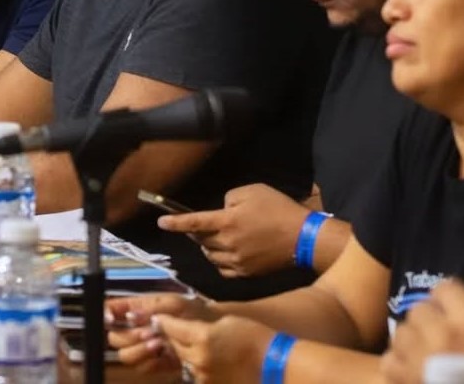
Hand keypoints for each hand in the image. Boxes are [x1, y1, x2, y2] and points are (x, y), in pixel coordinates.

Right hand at [106, 293, 213, 372]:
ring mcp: (144, 347)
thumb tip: (130, 316)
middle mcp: (136, 329)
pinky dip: (150, 362)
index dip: (105, 314)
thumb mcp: (174, 303)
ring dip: (138, 350)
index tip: (110, 320)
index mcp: (137, 309)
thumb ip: (151, 309)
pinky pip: (142, 368)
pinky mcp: (155, 363)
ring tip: (158, 343)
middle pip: (114, 338)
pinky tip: (164, 354)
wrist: (213, 331)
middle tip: (148, 333)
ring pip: (125, 355)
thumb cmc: (193, 311)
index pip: (110, 310)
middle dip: (129, 336)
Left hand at [156, 315, 273, 383]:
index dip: (163, 322)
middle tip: (170, 329)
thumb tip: (186, 326)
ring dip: (182, 353)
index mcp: (202, 338)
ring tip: (187, 345)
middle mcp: (198, 359)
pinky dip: (194, 366)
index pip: (172, 328)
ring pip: (183, 362)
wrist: (274, 364)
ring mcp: (203, 377)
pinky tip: (202, 360)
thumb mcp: (227, 322)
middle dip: (171, 337)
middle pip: (174, 346)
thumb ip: (202, 326)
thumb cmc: (254, 336)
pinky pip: (194, 375)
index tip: (157, 318)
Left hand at [158, 184, 306, 277]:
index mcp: (227, 221)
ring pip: (210, 255)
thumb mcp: (252, 191)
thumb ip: (230, 199)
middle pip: (200, 240)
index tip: (161, 222)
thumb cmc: (278, 208)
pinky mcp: (246, 273)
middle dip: (196, 232)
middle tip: (201, 226)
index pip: (194, 222)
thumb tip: (221, 211)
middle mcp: (228, 243)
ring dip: (208, 246)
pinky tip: (227, 253)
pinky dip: (220, 260)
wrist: (303, 237)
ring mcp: (237, 261)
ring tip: (219, 238)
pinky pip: (223, 269)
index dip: (175, 222)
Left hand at [381, 281, 463, 383]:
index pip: (444, 288)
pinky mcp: (404, 378)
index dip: (450, 301)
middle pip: (420, 310)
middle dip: (430, 321)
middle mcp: (440, 331)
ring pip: (402, 333)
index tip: (456, 314)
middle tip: (442, 339)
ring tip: (427, 357)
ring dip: (413, 342)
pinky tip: (414, 373)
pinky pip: (390, 360)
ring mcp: (419, 356)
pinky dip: (399, 366)